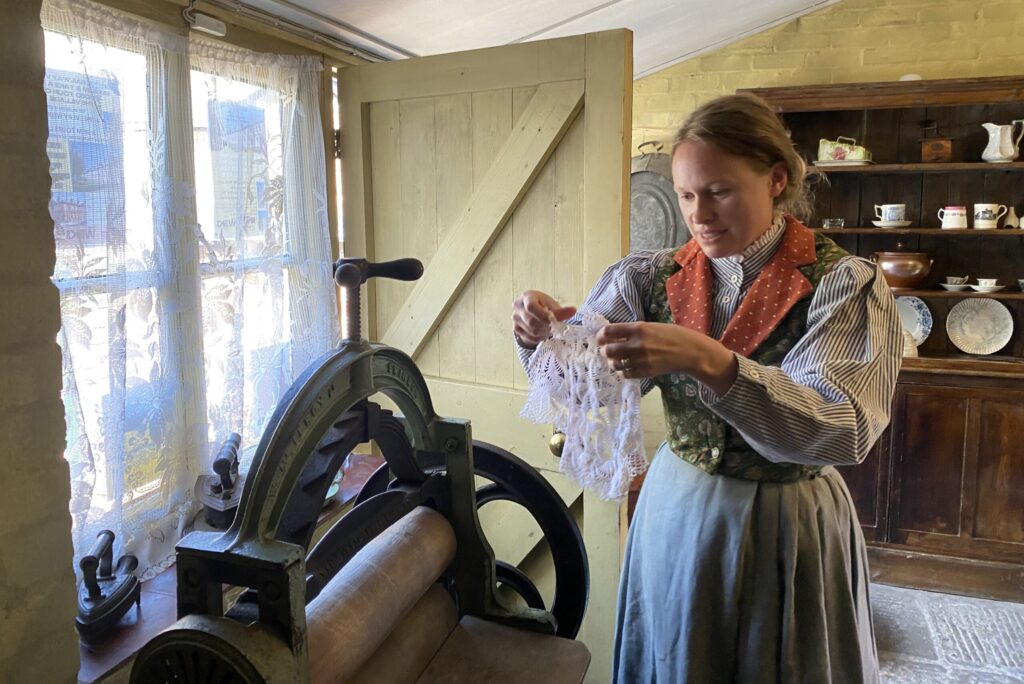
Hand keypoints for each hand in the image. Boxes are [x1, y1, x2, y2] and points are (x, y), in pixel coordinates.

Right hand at [512, 290, 576, 348]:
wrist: (530, 311)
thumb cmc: (542, 305)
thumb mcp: (551, 304)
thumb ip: (560, 310)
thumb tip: (573, 311)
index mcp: (526, 297)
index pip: (531, 307)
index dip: (543, 315)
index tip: (555, 319)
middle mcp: (517, 308)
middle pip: (532, 321)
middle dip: (547, 325)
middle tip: (555, 324)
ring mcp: (515, 320)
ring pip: (532, 331)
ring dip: (545, 332)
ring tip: (550, 327)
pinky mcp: (517, 330)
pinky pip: (531, 338)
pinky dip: (541, 337)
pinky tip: (544, 331)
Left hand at [596, 321, 737, 395]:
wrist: (690, 351)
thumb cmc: (671, 335)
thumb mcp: (651, 326)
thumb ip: (632, 331)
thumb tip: (611, 335)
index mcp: (638, 328)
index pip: (609, 331)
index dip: (600, 336)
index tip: (600, 339)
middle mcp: (638, 344)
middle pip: (608, 350)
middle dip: (604, 351)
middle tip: (606, 351)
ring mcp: (642, 360)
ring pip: (615, 364)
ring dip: (613, 363)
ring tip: (616, 361)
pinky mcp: (646, 372)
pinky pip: (626, 374)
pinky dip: (623, 372)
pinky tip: (626, 368)